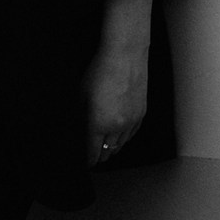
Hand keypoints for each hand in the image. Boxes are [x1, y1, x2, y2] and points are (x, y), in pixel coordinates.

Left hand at [84, 0, 153, 165]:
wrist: (124, 56)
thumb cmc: (99, 71)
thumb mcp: (80, 95)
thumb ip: (80, 117)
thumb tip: (79, 130)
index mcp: (98, 123)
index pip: (92, 152)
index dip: (87, 160)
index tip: (84, 163)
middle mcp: (117, 126)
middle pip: (108, 151)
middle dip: (99, 156)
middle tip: (93, 157)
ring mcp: (131, 121)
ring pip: (121, 145)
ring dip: (112, 148)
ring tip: (105, 150)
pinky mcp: (141, 113)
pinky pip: (132, 135)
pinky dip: (124, 139)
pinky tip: (119, 137)